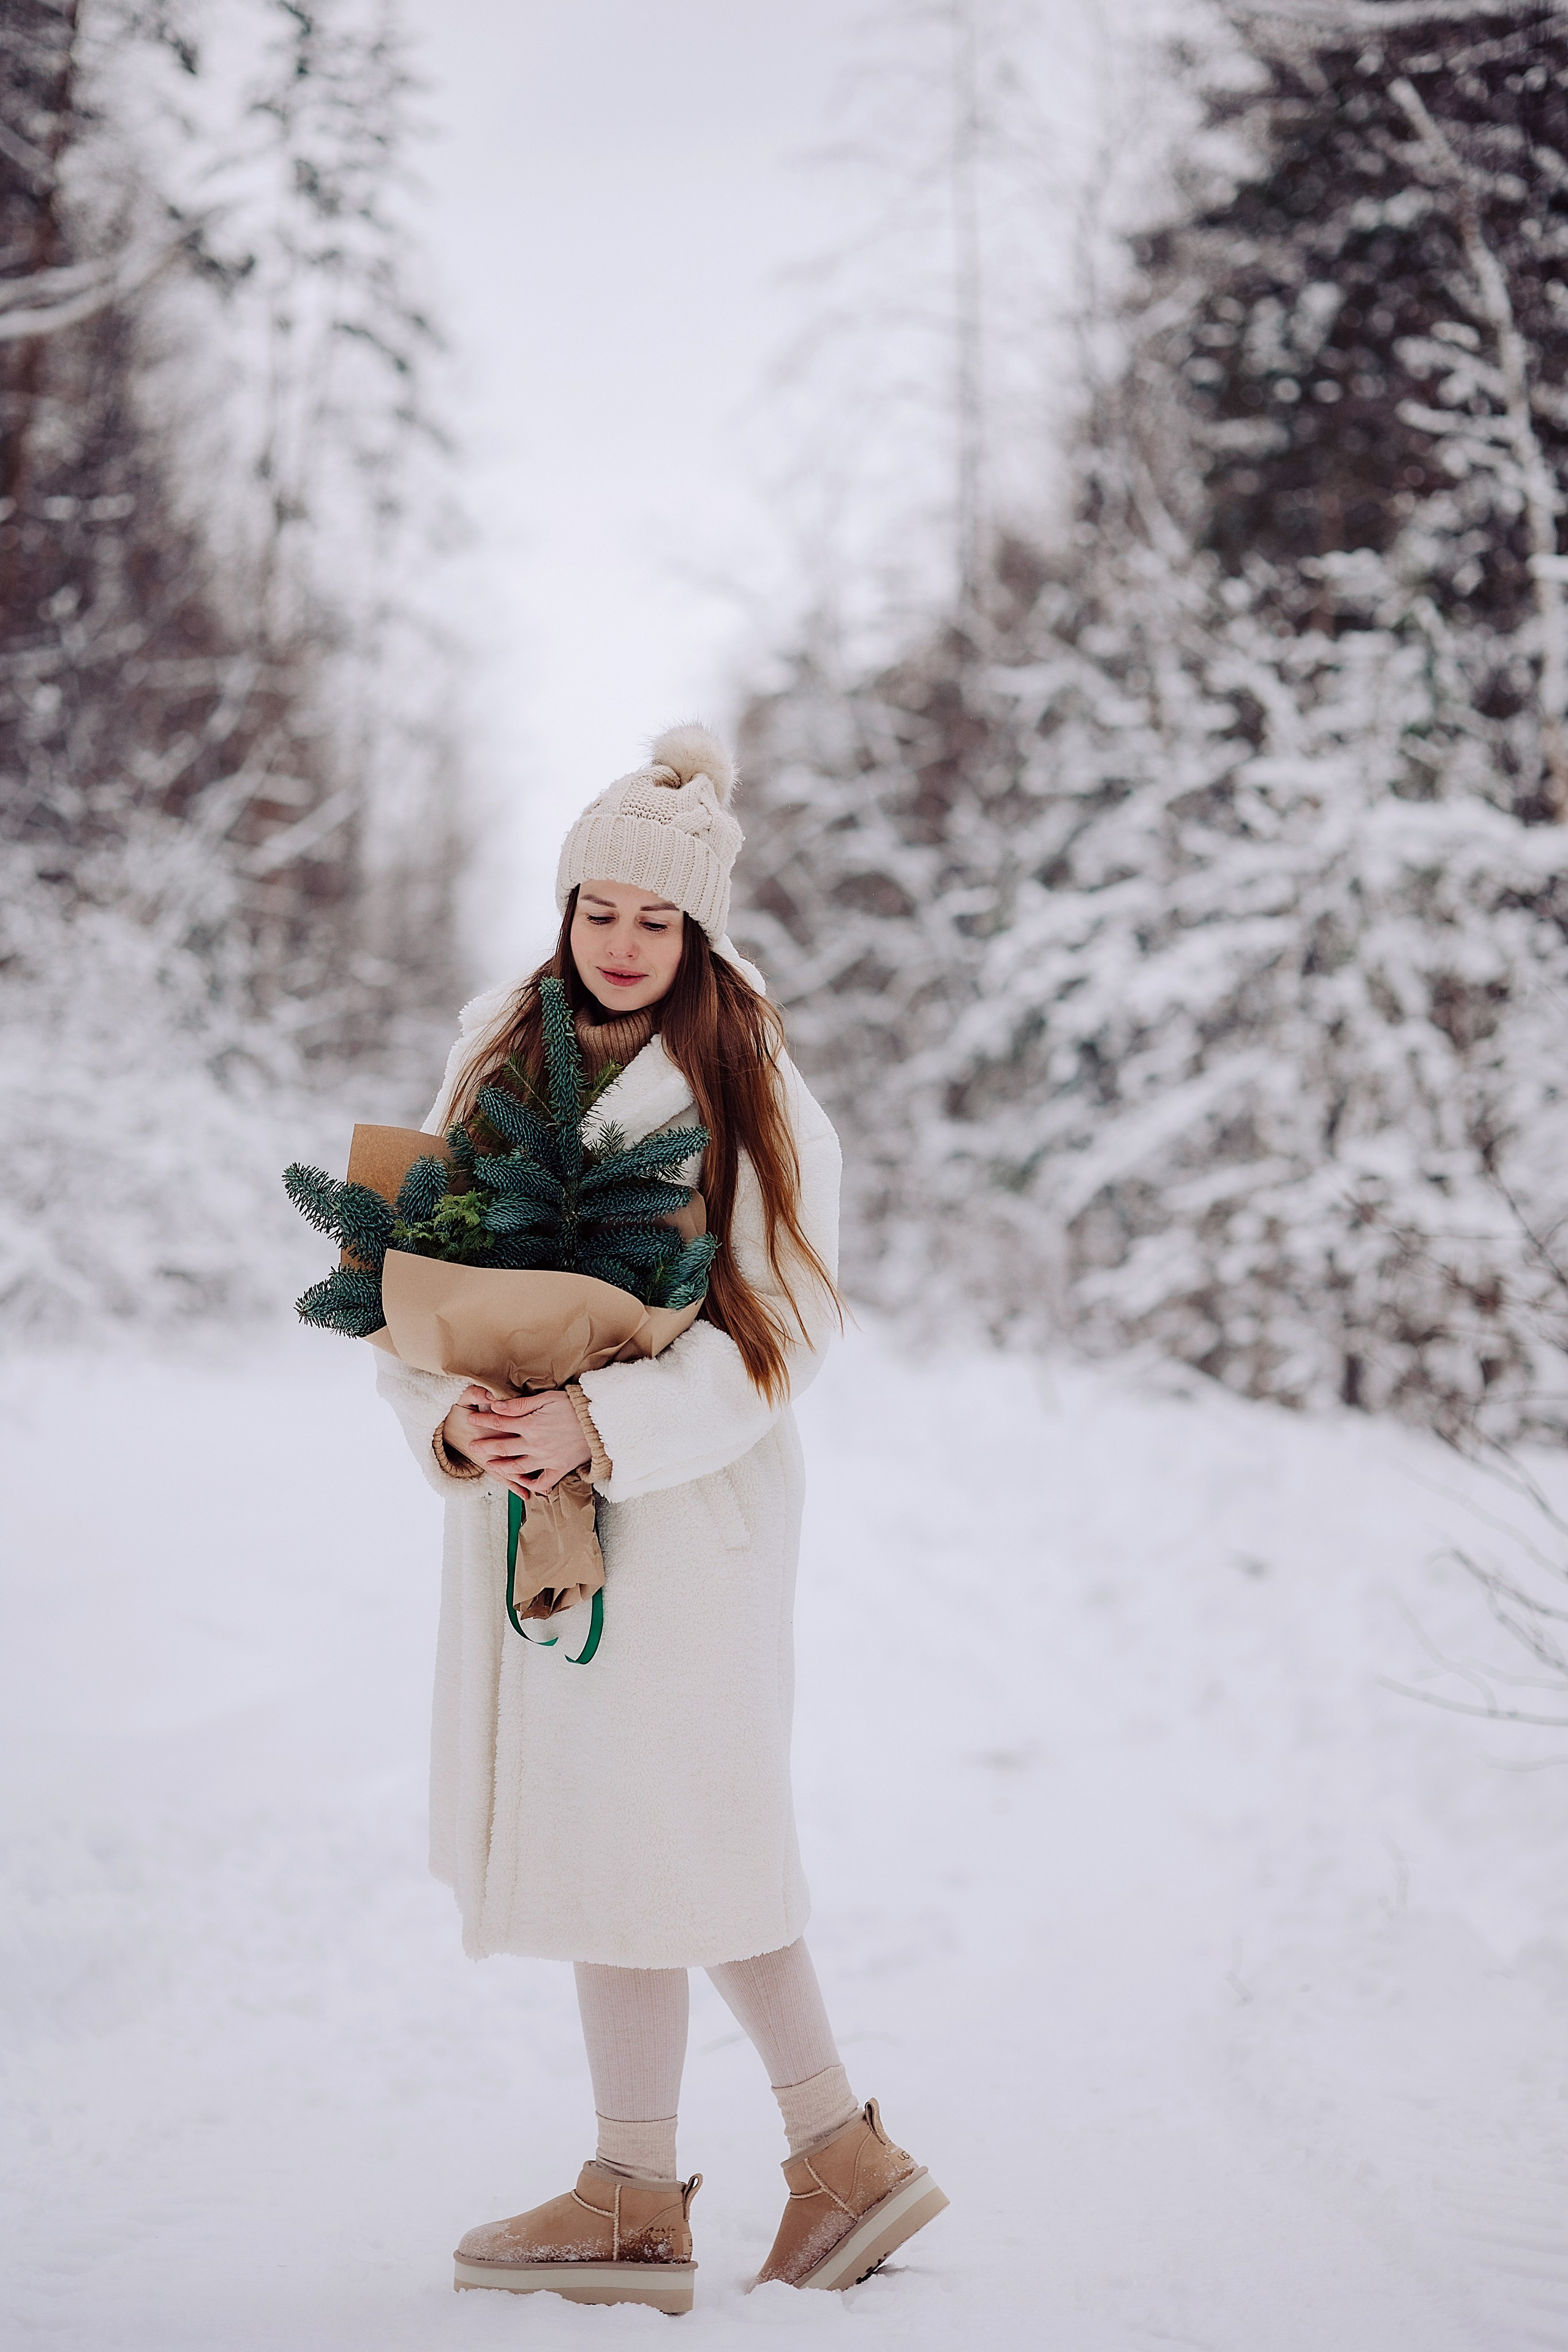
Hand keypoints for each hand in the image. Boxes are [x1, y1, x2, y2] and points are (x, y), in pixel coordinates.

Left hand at [442, 1385, 590, 1497]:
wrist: (600, 1422)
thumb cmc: (573, 1406)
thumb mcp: (546, 1399)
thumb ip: (520, 1405)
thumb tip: (496, 1405)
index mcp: (529, 1425)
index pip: (498, 1424)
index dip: (482, 1421)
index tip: (471, 1419)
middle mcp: (534, 1445)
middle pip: (502, 1448)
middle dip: (484, 1447)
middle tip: (472, 1446)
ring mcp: (545, 1460)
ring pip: (516, 1468)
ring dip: (501, 1468)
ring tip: (490, 1466)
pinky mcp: (558, 1469)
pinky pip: (541, 1482)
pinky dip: (530, 1485)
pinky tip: (522, 1484)